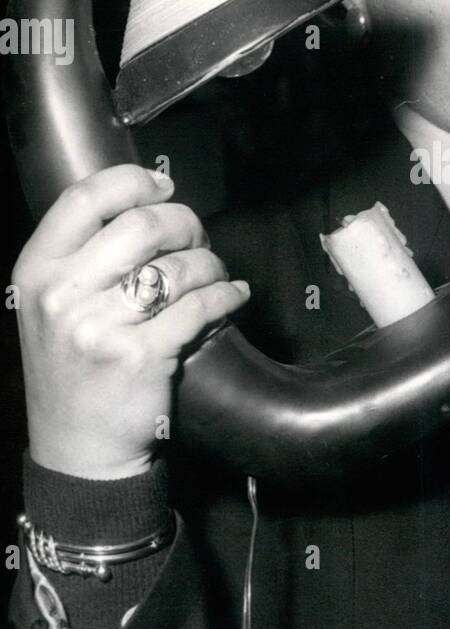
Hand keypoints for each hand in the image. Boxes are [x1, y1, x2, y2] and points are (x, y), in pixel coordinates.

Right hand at [12, 164, 249, 479]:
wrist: (78, 448)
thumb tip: (151, 200)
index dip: (132, 181)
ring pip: (178, 266)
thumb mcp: (52, 305)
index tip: (163, 186)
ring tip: (215, 274)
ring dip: (211, 264)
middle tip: (198, 239)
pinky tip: (234, 296)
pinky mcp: (142, 356)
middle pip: (142, 224)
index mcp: (37, 271)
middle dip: (185, 224)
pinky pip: (201, 306)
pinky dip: (228, 296)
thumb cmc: (73, 367)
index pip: (84, 197)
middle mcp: (62, 295)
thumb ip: (85, 255)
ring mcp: (100, 327)